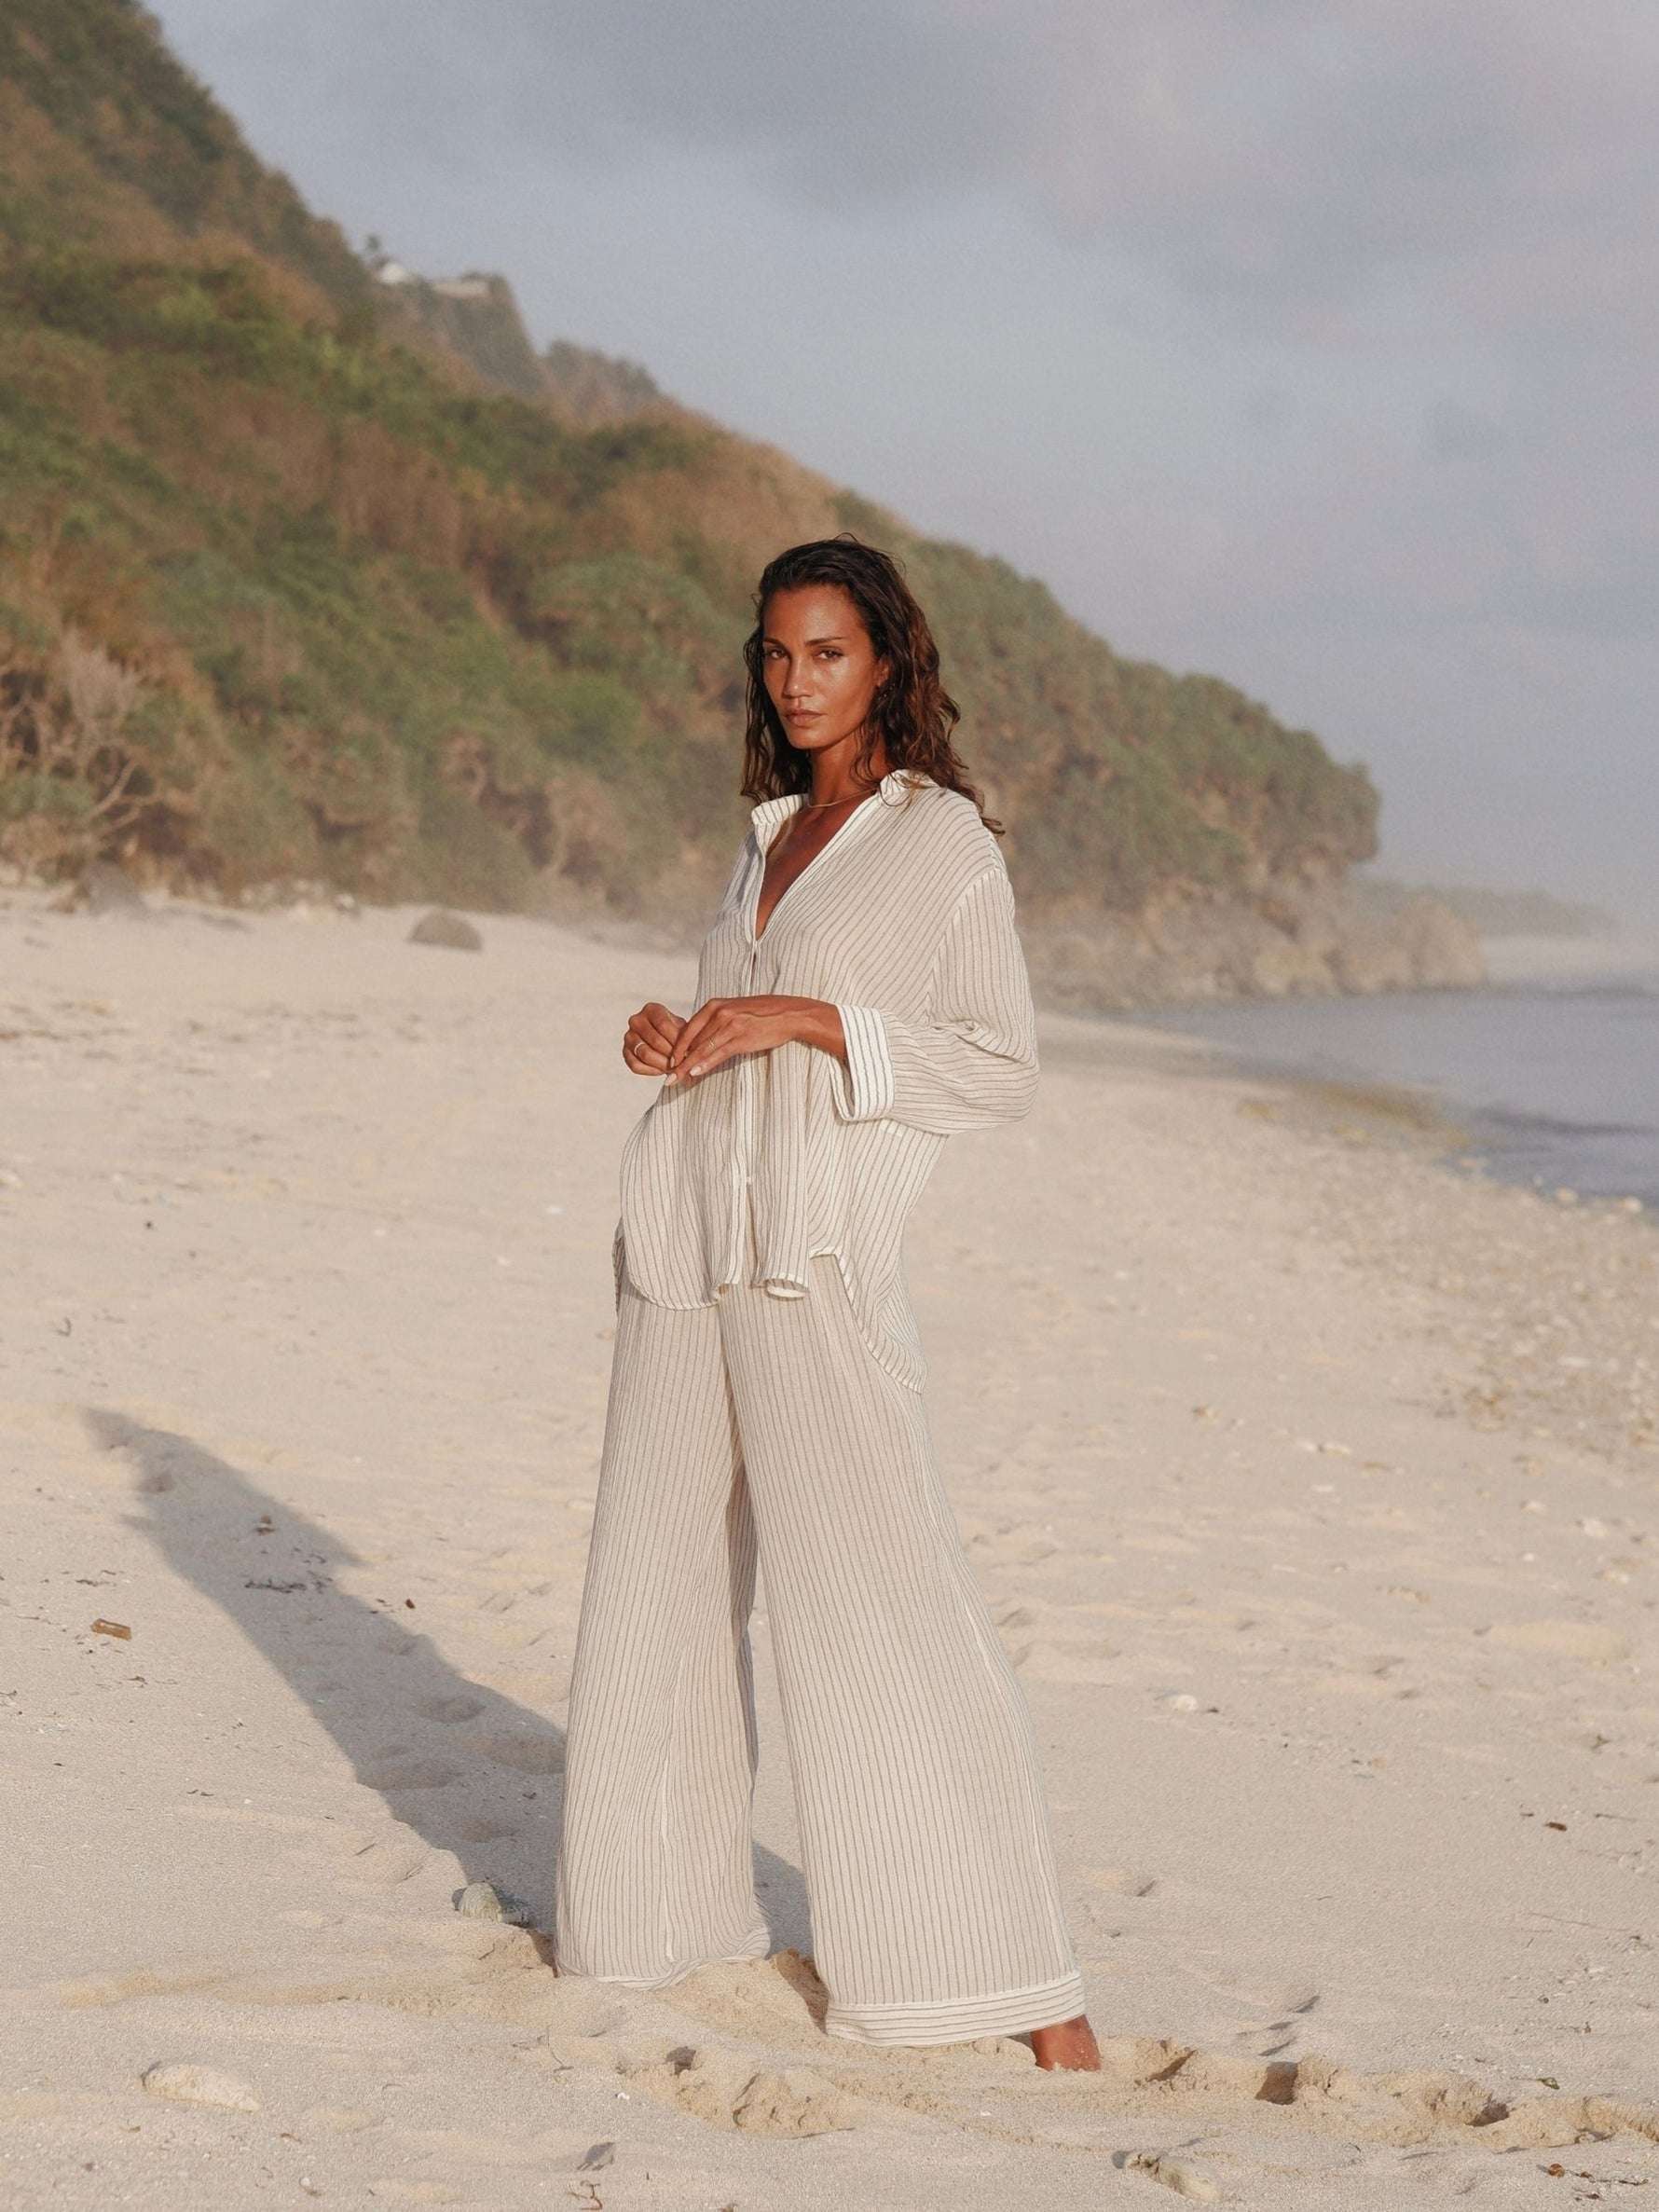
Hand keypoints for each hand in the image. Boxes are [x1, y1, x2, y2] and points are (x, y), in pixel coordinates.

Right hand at [623, 1002, 684, 1076]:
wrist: (664, 1041)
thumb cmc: (674, 1033)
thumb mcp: (682, 1028)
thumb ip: (684, 1036)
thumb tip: (688, 1050)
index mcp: (651, 1009)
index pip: (663, 1025)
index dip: (676, 1040)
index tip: (687, 1051)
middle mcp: (636, 1020)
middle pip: (654, 1040)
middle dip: (671, 1054)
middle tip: (682, 1062)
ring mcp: (629, 1036)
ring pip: (645, 1053)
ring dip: (662, 1064)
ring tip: (673, 1067)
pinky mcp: (625, 1052)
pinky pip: (635, 1065)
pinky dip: (651, 1070)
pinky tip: (661, 1070)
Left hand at [667, 996, 844, 1085]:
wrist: (788, 1014)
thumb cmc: (761, 1015)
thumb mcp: (734, 1012)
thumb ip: (715, 1023)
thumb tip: (699, 1041)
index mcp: (713, 1005)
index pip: (687, 1029)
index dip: (676, 1048)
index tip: (668, 1063)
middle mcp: (718, 1013)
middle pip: (691, 1041)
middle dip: (678, 1062)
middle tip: (667, 1078)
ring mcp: (729, 1024)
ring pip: (701, 1049)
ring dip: (686, 1067)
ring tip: (675, 1081)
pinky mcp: (741, 1037)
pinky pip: (718, 1053)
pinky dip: (704, 1064)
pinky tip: (694, 1073)